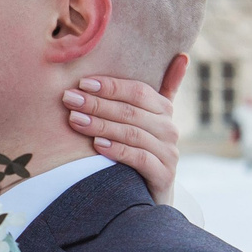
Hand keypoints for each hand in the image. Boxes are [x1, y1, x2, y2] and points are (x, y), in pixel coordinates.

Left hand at [63, 63, 183, 204]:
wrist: (150, 196)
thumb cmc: (141, 150)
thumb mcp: (147, 120)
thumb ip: (154, 91)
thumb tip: (182, 55)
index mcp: (163, 109)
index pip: (138, 91)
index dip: (110, 86)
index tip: (82, 83)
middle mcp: (169, 128)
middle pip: (131, 111)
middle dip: (97, 104)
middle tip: (69, 99)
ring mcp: (168, 152)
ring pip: (132, 133)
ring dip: (101, 125)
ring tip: (75, 120)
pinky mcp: (164, 175)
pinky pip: (139, 158)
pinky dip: (117, 150)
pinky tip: (97, 146)